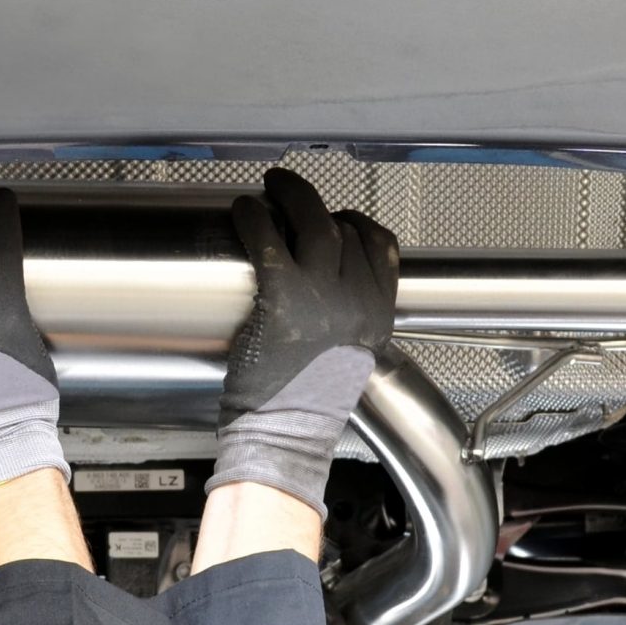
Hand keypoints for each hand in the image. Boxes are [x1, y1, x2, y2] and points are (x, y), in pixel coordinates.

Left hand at [211, 169, 400, 515]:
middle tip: (289, 192)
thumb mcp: (348, 353)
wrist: (284, 433)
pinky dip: (255, 221)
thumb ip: (349, 313)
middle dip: (315, 205)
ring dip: (289, 199)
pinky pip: (270, 244)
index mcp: (379, 313)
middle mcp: (358, 301)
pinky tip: (245, 213)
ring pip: (313, 225)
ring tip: (268, 191)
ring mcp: (323, 298)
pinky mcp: (284, 299)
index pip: (380, 246)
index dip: (353, 223)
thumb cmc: (305, 402)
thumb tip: (330, 277)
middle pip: (344, 230)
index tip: (332, 219)